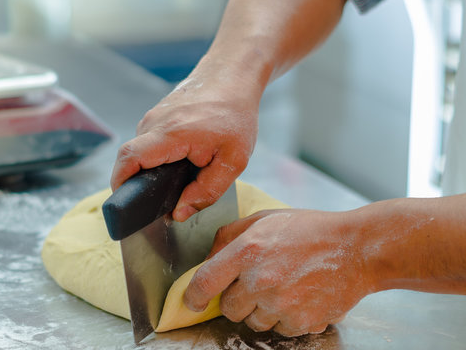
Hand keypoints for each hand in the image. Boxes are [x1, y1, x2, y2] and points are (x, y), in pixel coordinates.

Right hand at [111, 58, 261, 221]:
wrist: (232, 76)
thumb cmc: (236, 114)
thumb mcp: (233, 161)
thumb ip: (207, 190)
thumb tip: (180, 213)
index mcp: (171, 133)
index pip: (129, 157)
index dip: (120, 183)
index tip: (123, 202)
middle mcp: (155, 122)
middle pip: (130, 158)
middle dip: (135, 183)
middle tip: (155, 201)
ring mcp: (153, 116)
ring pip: (139, 151)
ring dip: (148, 170)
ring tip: (173, 180)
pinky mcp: (157, 115)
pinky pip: (148, 142)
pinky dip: (155, 157)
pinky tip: (177, 163)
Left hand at [183, 209, 373, 336]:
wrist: (356, 248)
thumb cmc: (310, 230)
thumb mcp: (264, 219)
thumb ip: (229, 236)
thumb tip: (209, 257)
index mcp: (247, 251)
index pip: (205, 282)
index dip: (194, 296)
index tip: (194, 300)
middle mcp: (260, 280)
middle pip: (228, 308)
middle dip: (237, 299)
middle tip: (256, 284)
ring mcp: (281, 304)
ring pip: (254, 322)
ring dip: (262, 310)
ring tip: (283, 287)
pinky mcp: (301, 322)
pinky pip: (280, 329)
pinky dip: (286, 318)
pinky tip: (299, 296)